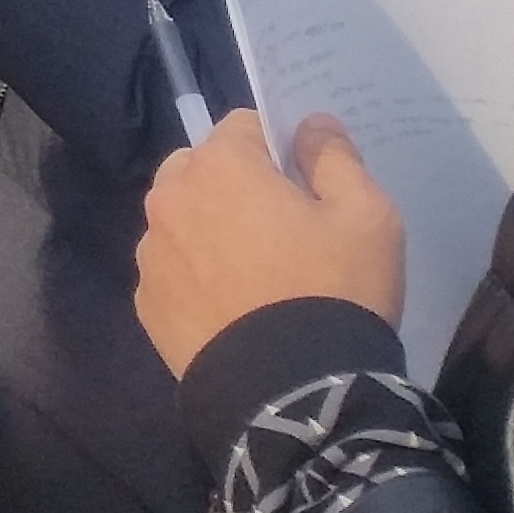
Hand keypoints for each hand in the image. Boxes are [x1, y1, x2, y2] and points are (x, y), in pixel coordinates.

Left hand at [137, 112, 407, 376]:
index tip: (304, 184)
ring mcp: (150, 252)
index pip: (243, 127)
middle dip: (236, 184)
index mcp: (218, 166)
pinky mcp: (146, 301)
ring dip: (210, 228)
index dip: (278, 149)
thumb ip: (335, 158)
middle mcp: (168, 198)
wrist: (292, 389)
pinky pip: (173, 269)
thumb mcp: (367, 216)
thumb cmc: (335, 289)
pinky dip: (196, 275)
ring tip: (257, 271)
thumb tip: (311, 122)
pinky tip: (234, 305)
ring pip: (181, 218)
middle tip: (283, 229)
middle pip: (201, 169)